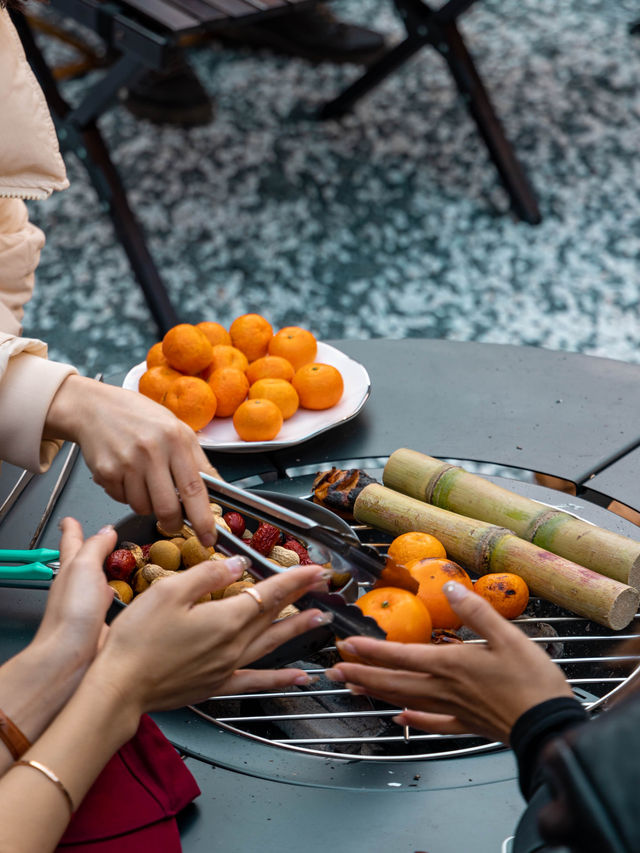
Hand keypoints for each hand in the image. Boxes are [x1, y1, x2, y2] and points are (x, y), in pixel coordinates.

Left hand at [34, 517, 115, 661]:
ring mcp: (91, 606)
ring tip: (125, 564)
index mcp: (71, 569)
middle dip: (95, 549)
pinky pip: (116, 605)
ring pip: (102, 583)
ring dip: (113, 573)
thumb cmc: (70, 614)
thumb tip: (106, 530)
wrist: (73, 656)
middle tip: (107, 537)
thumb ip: (95, 547)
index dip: (72, 528)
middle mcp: (79, 587)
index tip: (71, 519)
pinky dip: (124, 598)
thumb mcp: (84, 567)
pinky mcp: (105, 624)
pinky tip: (133, 598)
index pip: (71, 542)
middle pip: (86, 562)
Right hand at [43, 375, 219, 543]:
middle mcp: (151, 451)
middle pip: (167, 508)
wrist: (94, 408)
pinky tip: (127, 475)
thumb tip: (220, 488)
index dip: (203, 519)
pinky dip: (128, 495)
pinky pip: (123, 500)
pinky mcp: (105, 472)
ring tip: (145, 481)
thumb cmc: (140, 417)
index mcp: (175, 439)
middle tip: (174, 520)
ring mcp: (126, 463)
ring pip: (143, 508)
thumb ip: (199, 460)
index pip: (194, 488)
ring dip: (148, 505)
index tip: (209, 537)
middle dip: (173, 522)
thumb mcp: (177, 429)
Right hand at [93, 560, 332, 712]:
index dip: (295, 579)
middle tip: (324, 585)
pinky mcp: (216, 685)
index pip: (269, 592)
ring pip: (272, 644)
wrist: (118, 687)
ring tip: (321, 619)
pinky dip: (280, 680)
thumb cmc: (137, 639)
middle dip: (301, 597)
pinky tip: (298, 679)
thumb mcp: (169, 592)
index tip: (316, 569)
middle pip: (274, 615)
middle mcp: (233, 645)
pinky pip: (257, 681)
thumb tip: (239, 564)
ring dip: (298, 629)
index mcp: (225, 618)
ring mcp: (227, 667)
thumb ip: (208, 576)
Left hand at [326, 581, 572, 743]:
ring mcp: (453, 709)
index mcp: (450, 664)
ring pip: (406, 701)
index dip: (370, 649)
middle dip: (361, 675)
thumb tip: (448, 587)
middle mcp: (444, 688)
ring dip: (378, 694)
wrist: (549, 727)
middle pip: (393, 681)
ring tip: (355, 690)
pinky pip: (433, 723)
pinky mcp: (467, 724)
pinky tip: (402, 720)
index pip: (399, 655)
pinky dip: (414, 721)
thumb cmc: (531, 682)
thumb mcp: (507, 636)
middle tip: (334, 672)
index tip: (346, 645)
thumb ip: (475, 611)